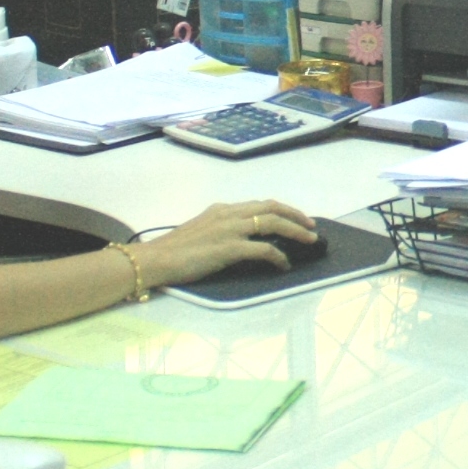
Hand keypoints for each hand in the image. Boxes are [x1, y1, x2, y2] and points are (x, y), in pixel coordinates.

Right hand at [143, 200, 319, 285]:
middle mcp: (229, 214)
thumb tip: (243, 238)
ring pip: (272, 223)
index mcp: (222, 209)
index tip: (296, 217)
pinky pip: (263, 249)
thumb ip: (222, 228)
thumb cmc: (174, 250)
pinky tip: (284, 265)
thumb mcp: (202, 230)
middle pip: (271, 208)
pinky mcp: (229, 248)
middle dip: (295, 215)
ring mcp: (229, 229)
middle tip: (311, 226)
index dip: (282, 210)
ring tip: (309, 241)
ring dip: (295, 231)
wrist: (156, 259)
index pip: (259, 204)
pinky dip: (278, 256)